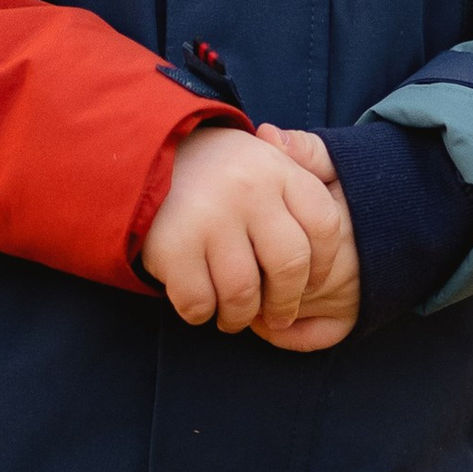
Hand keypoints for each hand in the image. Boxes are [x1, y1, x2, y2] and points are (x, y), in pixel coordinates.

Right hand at [140, 125, 344, 334]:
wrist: (142, 156)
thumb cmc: (217, 170)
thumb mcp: (262, 155)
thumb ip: (305, 162)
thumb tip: (331, 177)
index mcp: (277, 168)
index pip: (324, 226)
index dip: (322, 265)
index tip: (308, 281)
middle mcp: (247, 189)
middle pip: (289, 267)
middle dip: (285, 304)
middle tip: (276, 315)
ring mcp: (208, 217)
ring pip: (243, 294)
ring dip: (240, 316)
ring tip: (234, 316)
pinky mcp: (171, 245)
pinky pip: (199, 302)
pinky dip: (201, 313)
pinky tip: (200, 303)